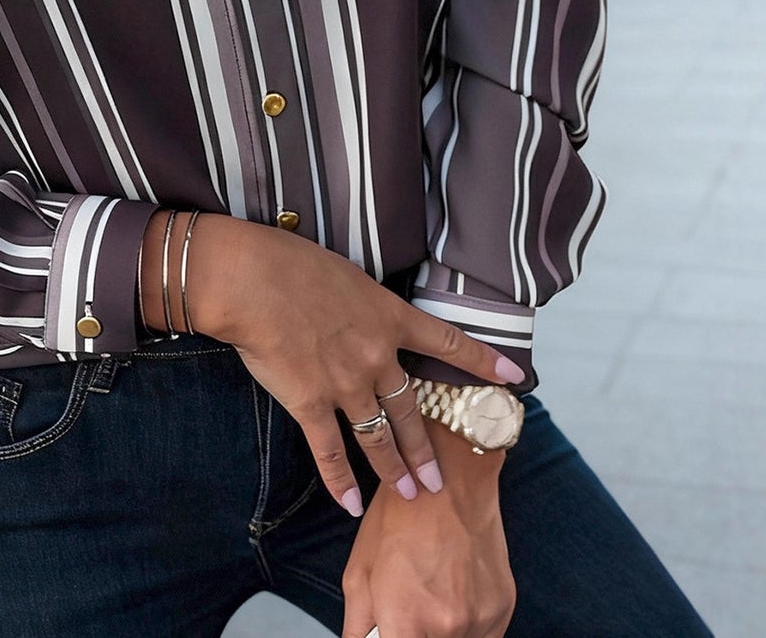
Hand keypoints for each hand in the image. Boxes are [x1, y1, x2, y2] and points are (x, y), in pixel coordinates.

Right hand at [142, 213, 522, 513]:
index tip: (514, 378)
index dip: (481, 361)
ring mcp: (346, 384)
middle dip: (428, 448)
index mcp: (387, 317)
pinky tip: (352, 503)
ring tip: (411, 495)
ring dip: (396, 470)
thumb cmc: (289, 263)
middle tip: (441, 479)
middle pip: (412, 409)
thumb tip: (362, 313)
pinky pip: (331, 452)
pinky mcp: (311, 403)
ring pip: (380, 436)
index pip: (446, 343)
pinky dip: (342, 481)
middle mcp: (376, 356)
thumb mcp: (344, 273)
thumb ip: (361, 303)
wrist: (251, 280)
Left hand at [341, 424, 514, 637]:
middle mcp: (448, 630)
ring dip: (441, 633)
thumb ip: (356, 624)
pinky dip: (466, 628)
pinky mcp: (504, 611)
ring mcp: (481, 622)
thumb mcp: (360, 569)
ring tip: (430, 598)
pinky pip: (483, 637)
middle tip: (409, 611)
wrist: (451, 478)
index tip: (391, 632)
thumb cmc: (401, 515)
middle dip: (415, 635)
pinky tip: (451, 596)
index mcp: (406, 623)